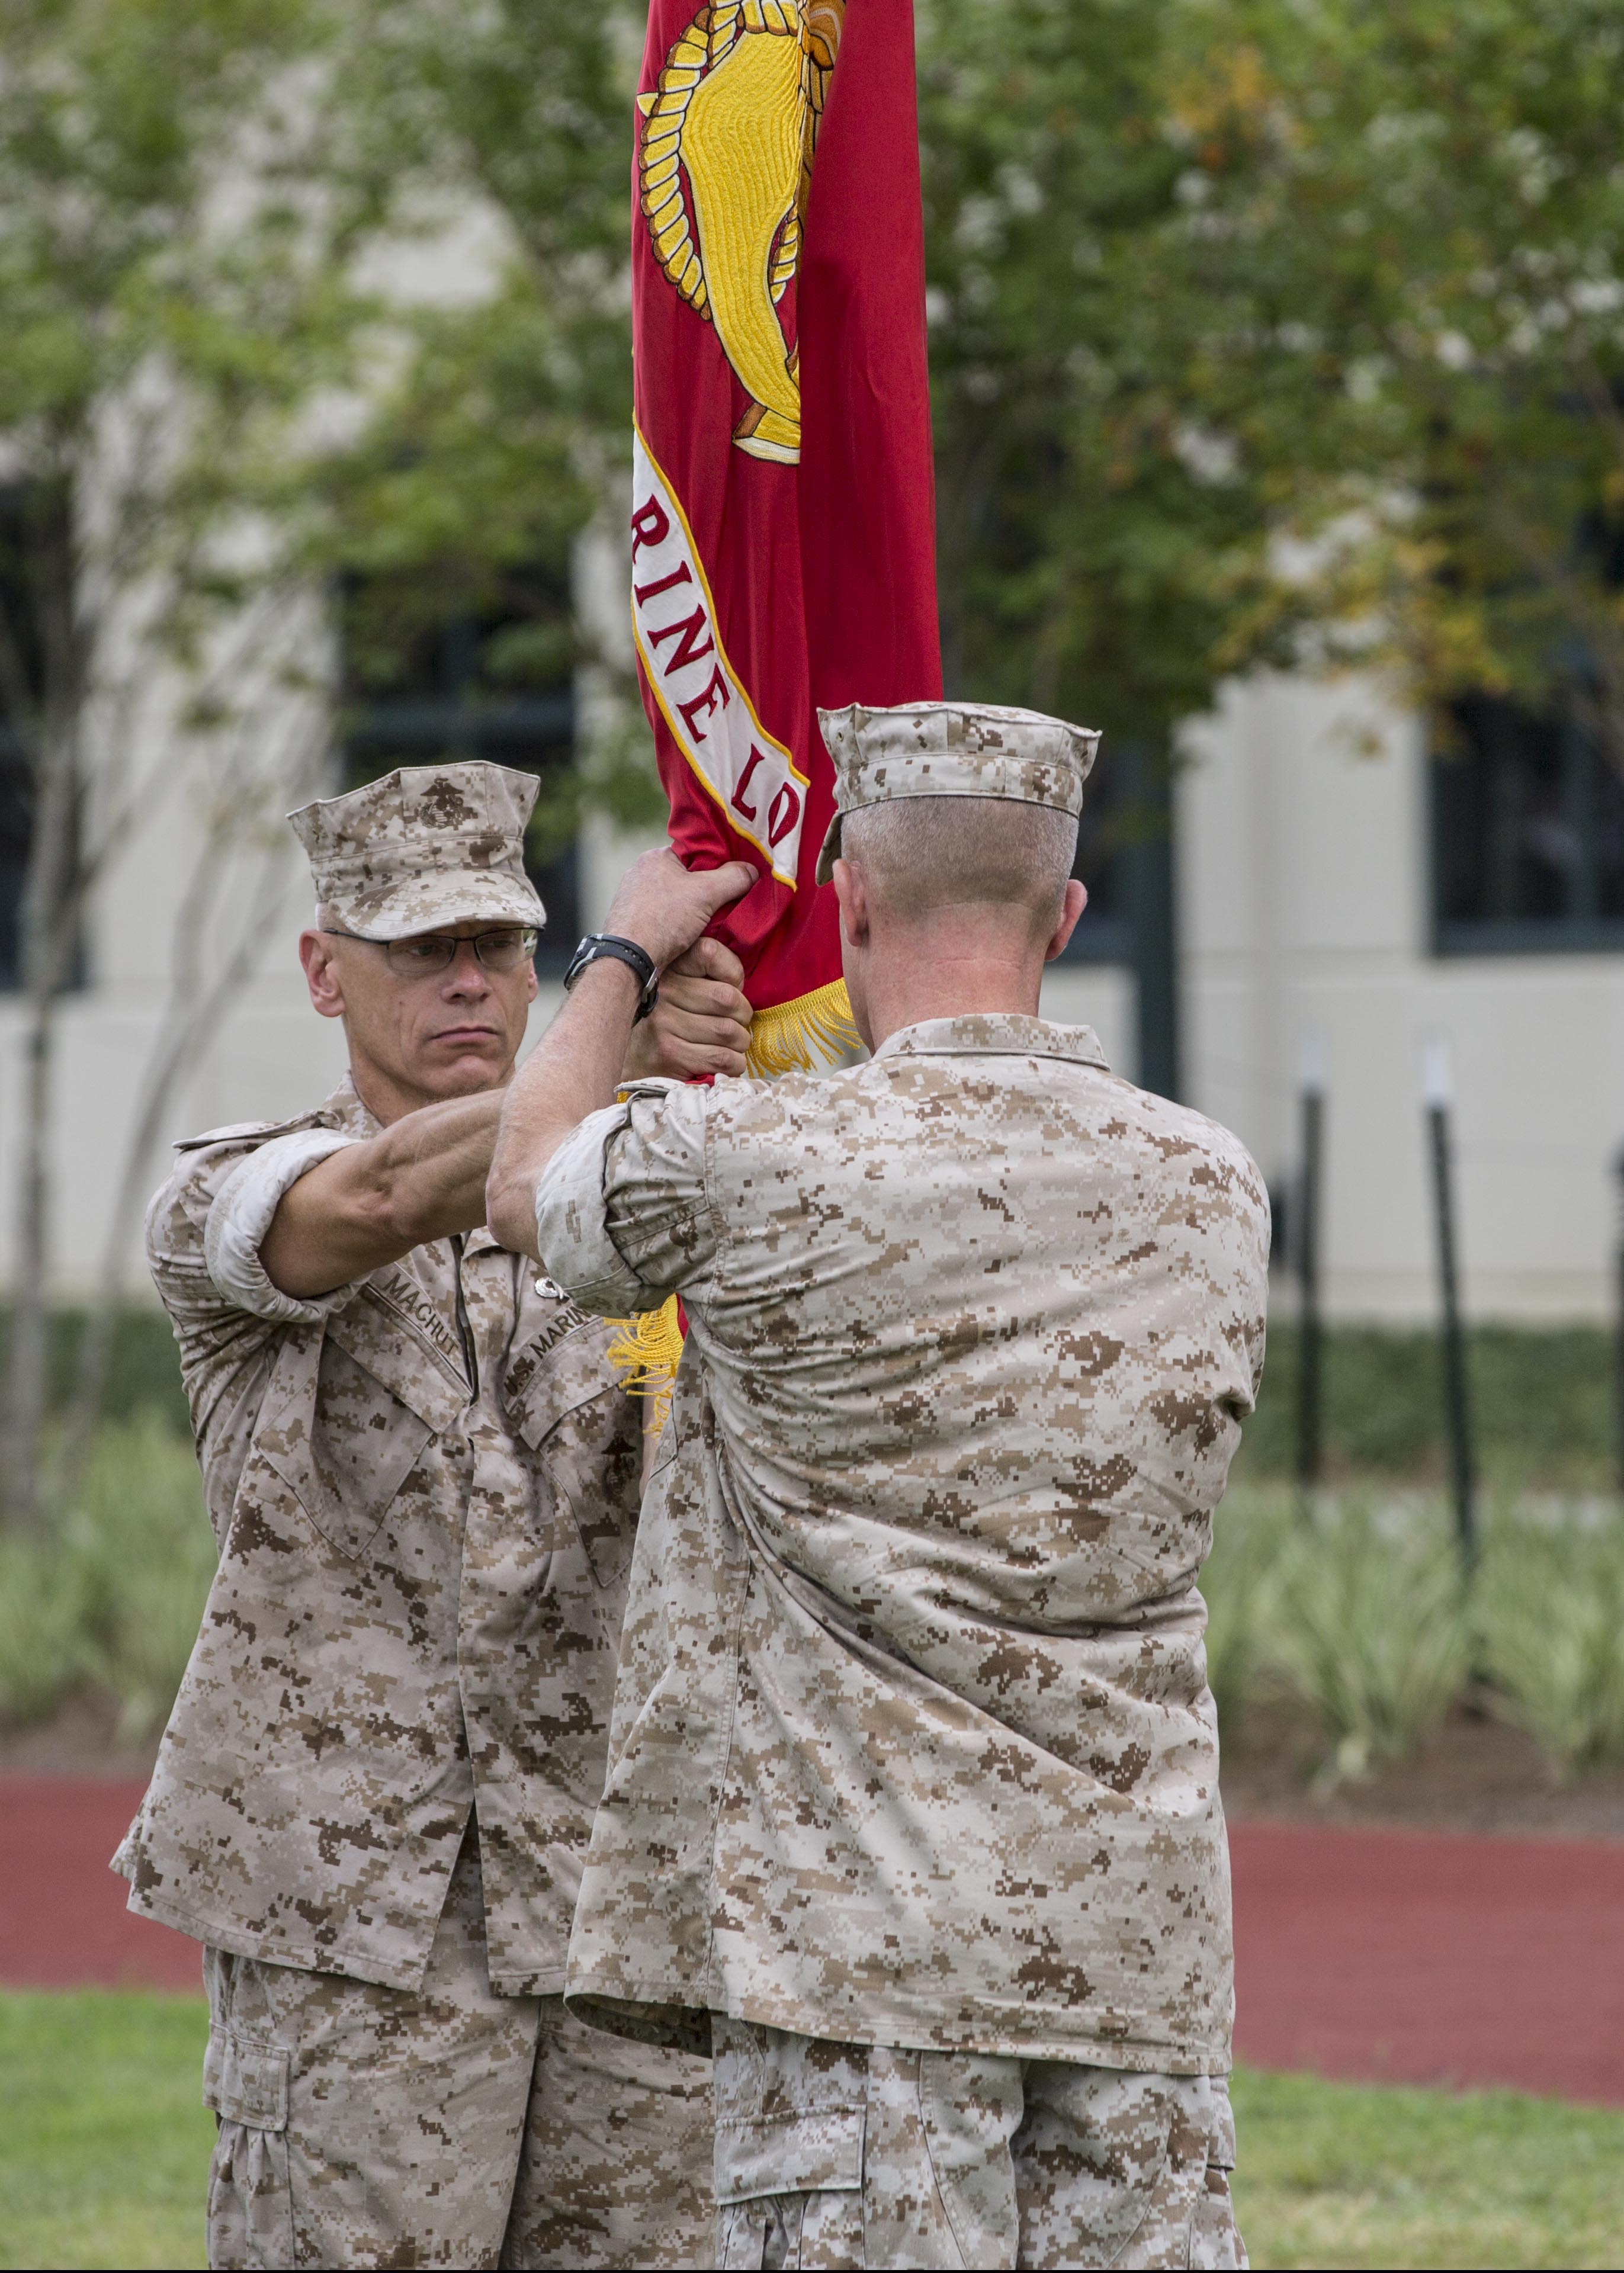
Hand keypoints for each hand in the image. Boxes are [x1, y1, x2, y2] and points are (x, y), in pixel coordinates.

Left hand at [602, 849, 757, 972]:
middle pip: (687, 878)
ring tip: (711, 924)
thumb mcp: (706, 893)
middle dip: (707, 892)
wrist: (629, 959)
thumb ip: (733, 878)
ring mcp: (634, 899)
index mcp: (655, 857)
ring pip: (677, 900)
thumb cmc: (663, 919)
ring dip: (694, 911)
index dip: (718, 866)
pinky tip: (691, 937)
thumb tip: (753, 871)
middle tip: (727, 905)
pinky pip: (665, 918)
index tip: (735, 879)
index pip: (695, 854)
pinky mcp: (633, 922)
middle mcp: (641, 874)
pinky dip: (679, 926)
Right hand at [622, 938, 753, 1081]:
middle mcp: (663, 992)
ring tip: (731, 1045)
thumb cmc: (666, 1025)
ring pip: (729, 1031)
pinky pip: (723, 1058)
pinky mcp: (669, 1054)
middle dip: (743, 1015)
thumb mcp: (678, 989)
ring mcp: (663, 1024)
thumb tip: (740, 986)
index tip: (732, 987)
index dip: (732, 971)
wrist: (629, 1061)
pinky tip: (726, 1063)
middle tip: (737, 1024)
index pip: (709, 952)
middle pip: (727, 997)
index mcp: (667, 968)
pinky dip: (735, 1063)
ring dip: (740, 1042)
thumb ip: (704, 977)